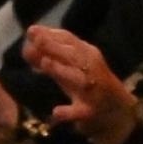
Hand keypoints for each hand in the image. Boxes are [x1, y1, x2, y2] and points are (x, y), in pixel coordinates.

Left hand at [22, 25, 138, 143]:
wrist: (114, 108)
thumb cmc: (85, 81)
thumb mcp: (66, 64)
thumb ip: (47, 55)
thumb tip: (28, 46)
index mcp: (86, 54)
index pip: (69, 39)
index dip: (50, 34)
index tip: (31, 31)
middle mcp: (92, 68)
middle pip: (73, 55)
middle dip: (55, 47)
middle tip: (36, 41)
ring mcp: (93, 89)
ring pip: (79, 78)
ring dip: (62, 70)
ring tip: (45, 63)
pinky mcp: (90, 110)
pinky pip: (81, 110)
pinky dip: (69, 112)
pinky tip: (57, 112)